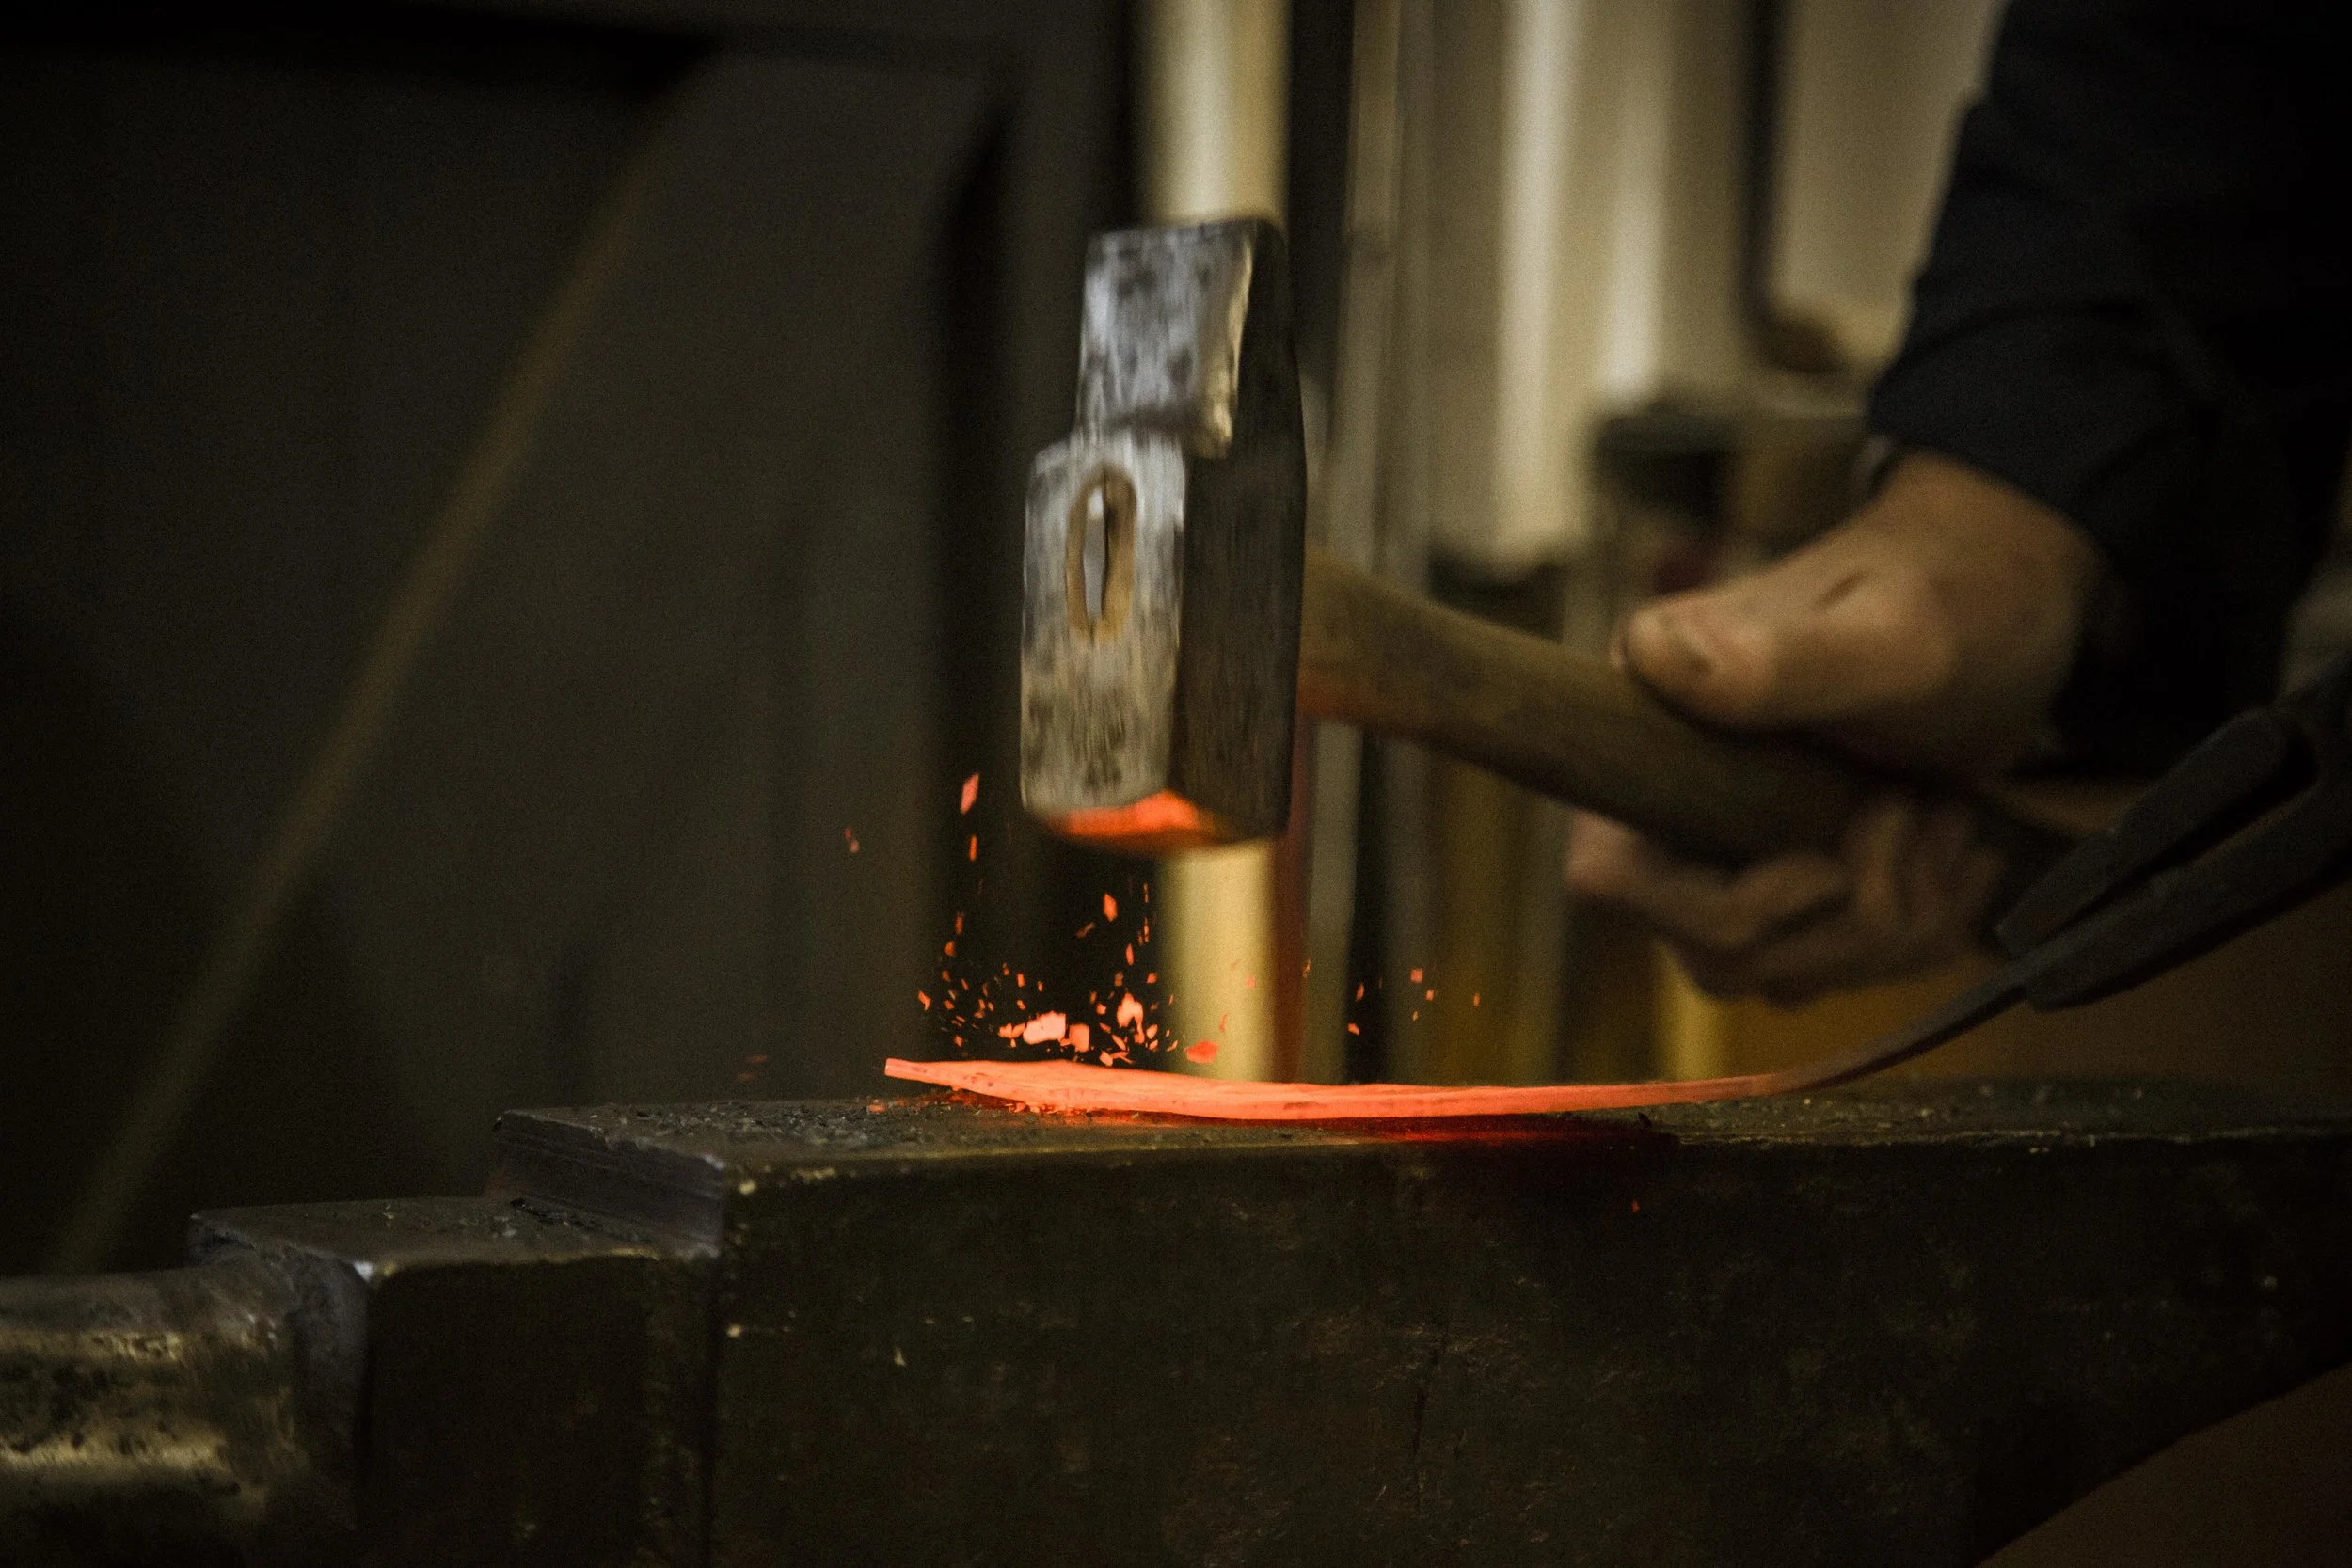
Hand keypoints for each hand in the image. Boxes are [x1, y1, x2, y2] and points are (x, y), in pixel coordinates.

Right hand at [1564, 452, 2102, 1003]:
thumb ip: (1780, 658)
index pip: (1611, 879)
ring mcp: (1732, 847)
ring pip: (1783, 973)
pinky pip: (1836, 967)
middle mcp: (1670, 798)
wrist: (2006, 602)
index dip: (1725, 907)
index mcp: (1650, 728)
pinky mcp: (1795, 880)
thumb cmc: (1944, 594)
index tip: (1830, 862)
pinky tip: (1956, 847)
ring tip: (1947, 817)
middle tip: (1915, 818)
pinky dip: (1919, 930)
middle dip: (1842, 919)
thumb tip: (1653, 655)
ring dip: (1896, 922)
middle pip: (1712, 955)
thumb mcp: (1886, 634)